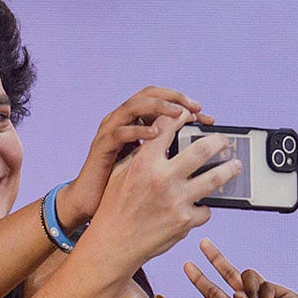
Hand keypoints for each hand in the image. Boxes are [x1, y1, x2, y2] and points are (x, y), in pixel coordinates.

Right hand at [58, 86, 212, 229]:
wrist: (92, 203)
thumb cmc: (123, 189)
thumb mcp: (150, 166)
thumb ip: (169, 154)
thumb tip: (203, 154)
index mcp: (134, 122)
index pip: (161, 100)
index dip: (184, 103)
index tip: (206, 117)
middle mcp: (121, 121)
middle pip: (149, 94)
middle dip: (175, 98)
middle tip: (195, 109)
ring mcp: (109, 131)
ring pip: (135, 106)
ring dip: (159, 107)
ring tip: (178, 114)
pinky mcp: (101, 146)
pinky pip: (120, 132)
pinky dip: (137, 130)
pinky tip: (155, 135)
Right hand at [82, 110, 239, 268]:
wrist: (112, 244)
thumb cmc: (113, 208)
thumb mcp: (120, 175)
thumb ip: (141, 156)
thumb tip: (161, 139)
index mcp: (143, 163)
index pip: (168, 128)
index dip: (183, 117)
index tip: (192, 115)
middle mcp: (161, 179)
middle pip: (203, 149)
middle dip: (219, 141)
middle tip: (224, 141)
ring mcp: (176, 200)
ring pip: (216, 178)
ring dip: (230, 170)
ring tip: (235, 166)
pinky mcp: (185, 221)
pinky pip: (205, 209)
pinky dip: (203, 208)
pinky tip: (200, 206)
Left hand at [183, 238, 297, 297]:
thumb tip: (236, 294)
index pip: (214, 293)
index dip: (201, 280)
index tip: (187, 266)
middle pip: (229, 274)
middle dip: (216, 258)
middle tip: (203, 243)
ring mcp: (266, 296)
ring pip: (248, 277)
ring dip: (248, 295)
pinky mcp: (284, 294)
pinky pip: (267, 287)